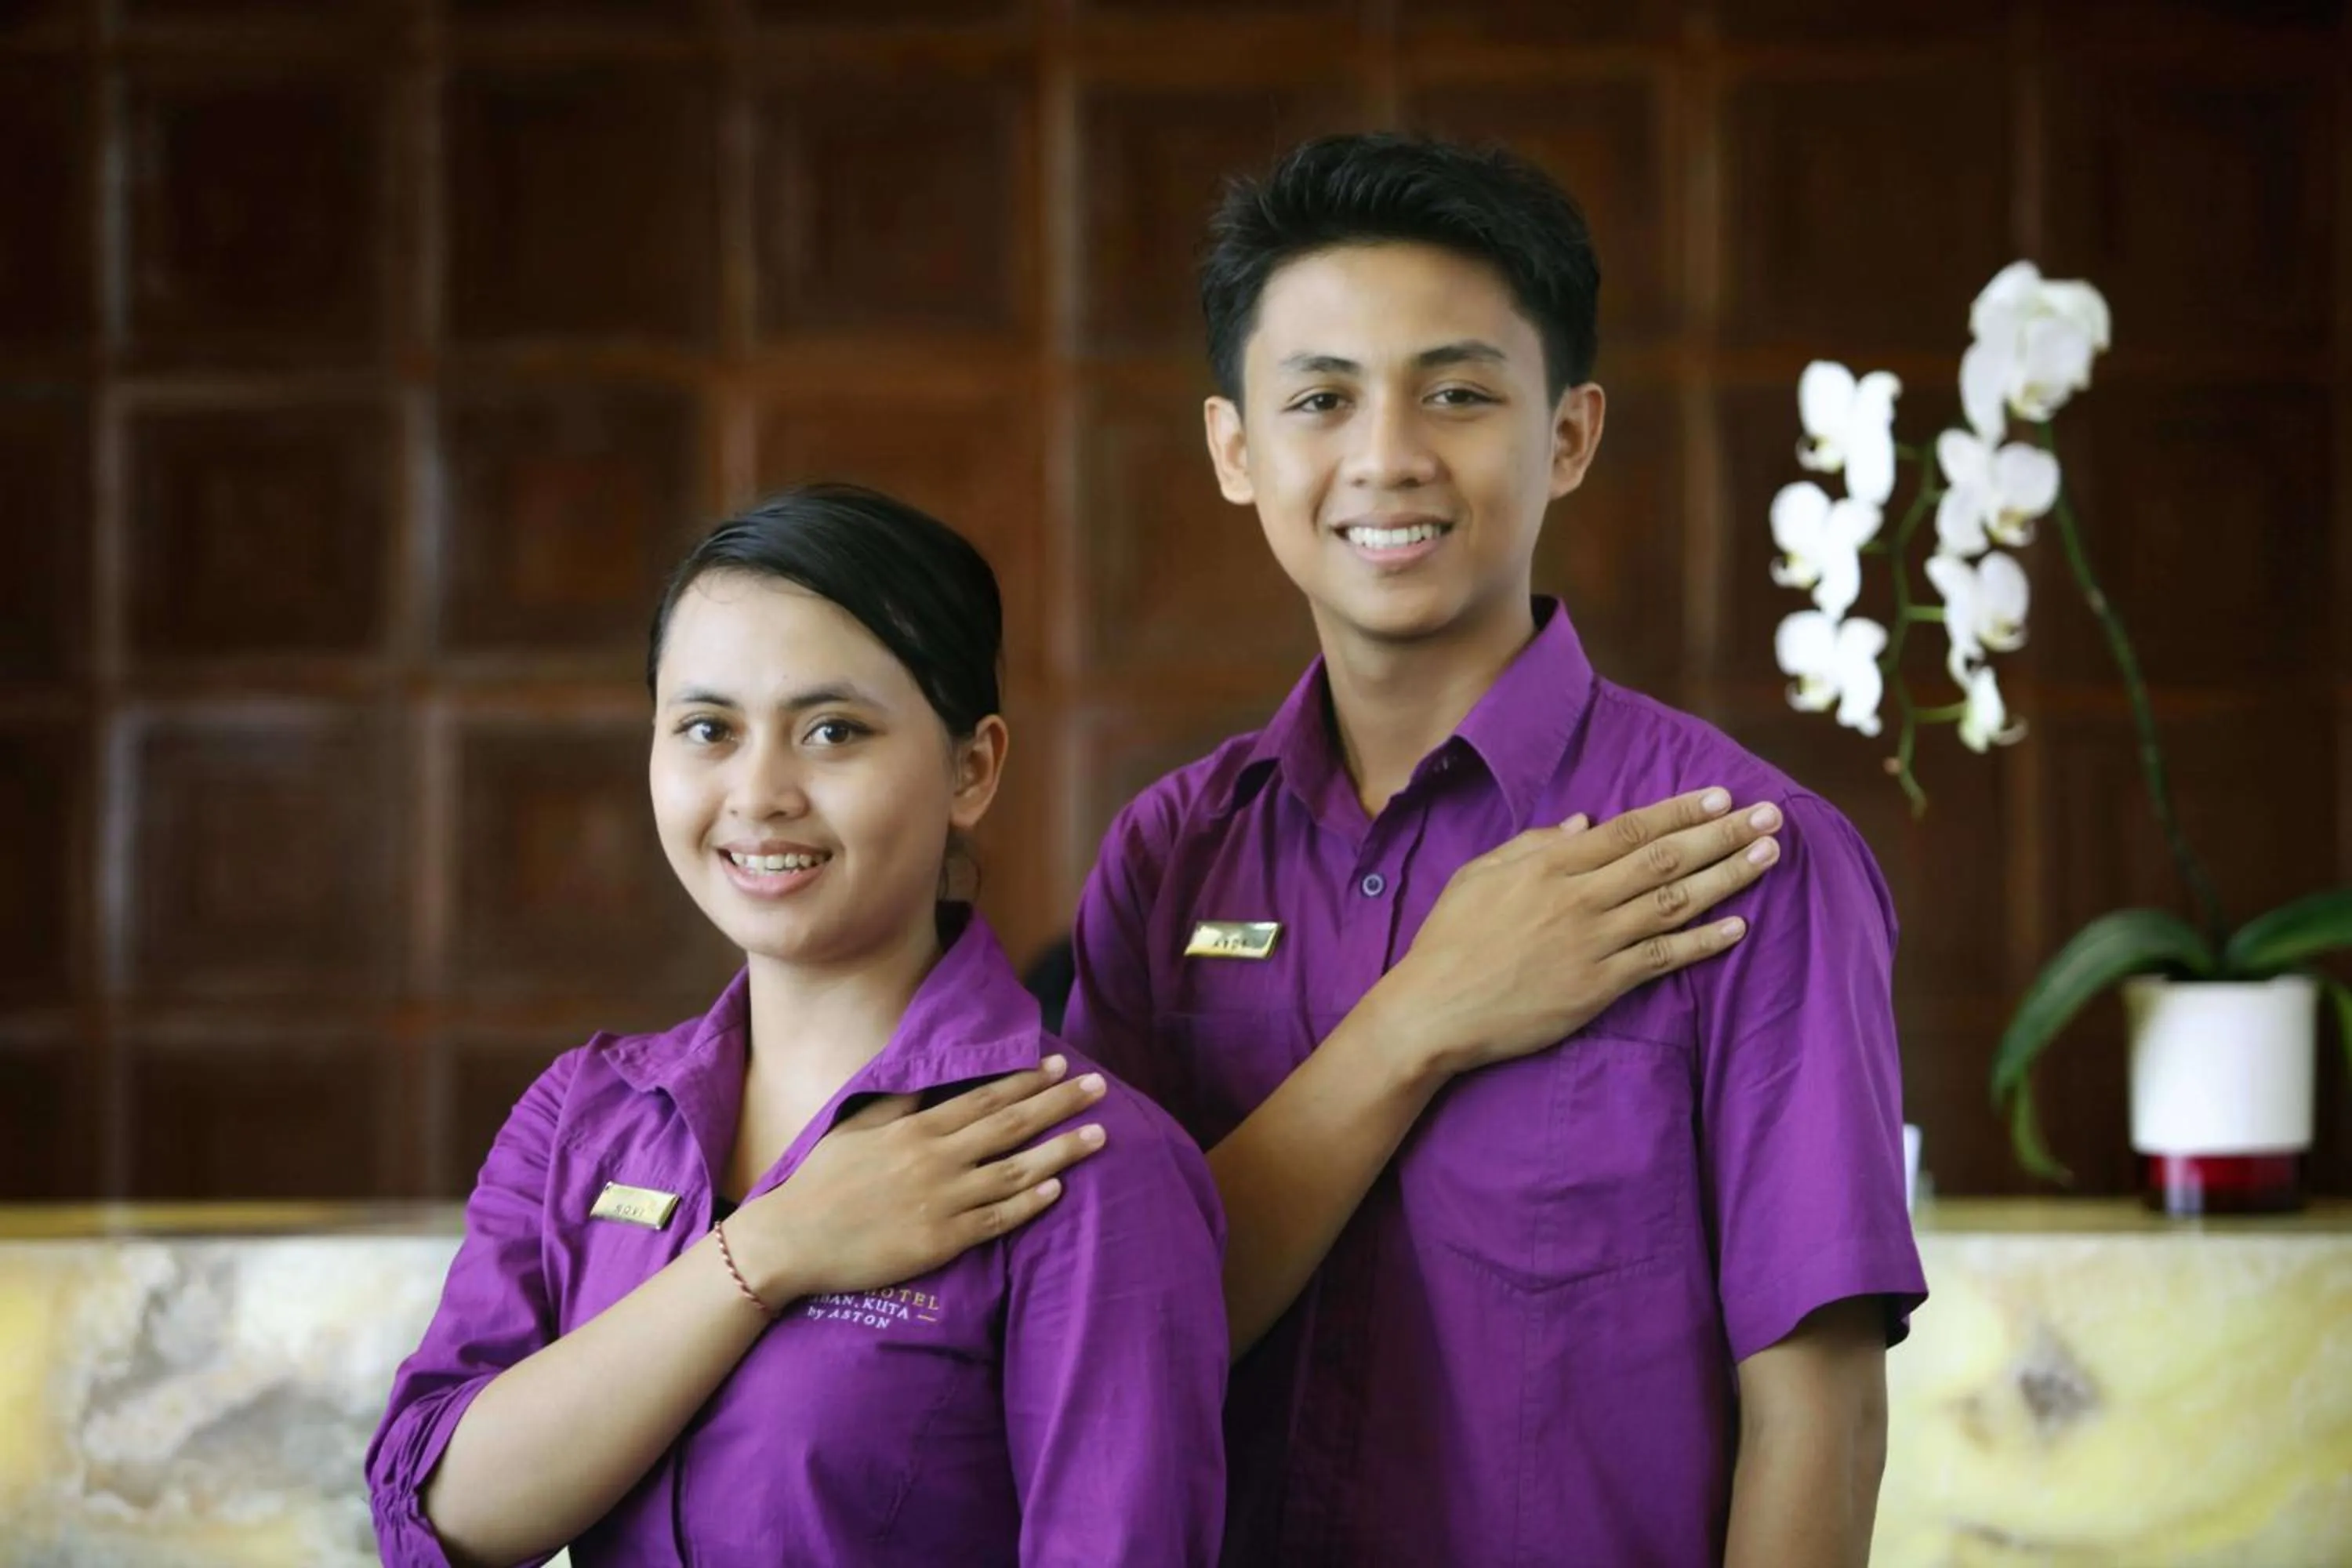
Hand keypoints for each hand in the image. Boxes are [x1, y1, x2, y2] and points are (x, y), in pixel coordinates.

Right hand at [729, 1058, 1108, 1302]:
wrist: (791, 1239)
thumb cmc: (820, 1182)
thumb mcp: (856, 1127)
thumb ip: (899, 1103)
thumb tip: (930, 1077)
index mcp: (916, 1129)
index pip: (985, 1097)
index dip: (1027, 1080)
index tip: (1060, 1066)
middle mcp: (936, 1159)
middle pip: (1012, 1125)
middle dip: (1060, 1104)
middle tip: (1101, 1088)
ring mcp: (942, 1200)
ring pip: (1016, 1171)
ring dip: (1062, 1151)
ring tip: (1099, 1136)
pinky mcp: (942, 1240)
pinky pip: (997, 1220)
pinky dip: (1030, 1202)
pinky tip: (1059, 1189)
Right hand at [1370, 787, 1780, 1079]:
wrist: (1435, 1010)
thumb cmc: (1450, 940)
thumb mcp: (1479, 875)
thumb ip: (1534, 844)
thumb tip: (1586, 824)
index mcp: (1550, 865)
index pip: (1630, 829)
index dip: (1680, 810)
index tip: (1721, 795)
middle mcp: (1580, 899)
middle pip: (1666, 858)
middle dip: (1723, 834)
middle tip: (1770, 817)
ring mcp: (1593, 944)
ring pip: (1674, 902)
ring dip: (1728, 878)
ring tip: (1767, 858)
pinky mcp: (1599, 987)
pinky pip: (1662, 960)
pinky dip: (1702, 943)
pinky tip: (1737, 928)